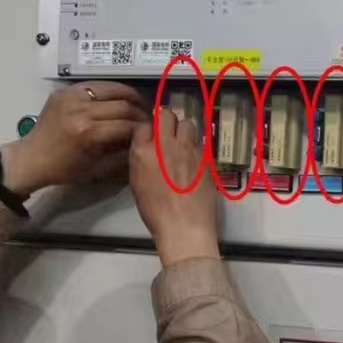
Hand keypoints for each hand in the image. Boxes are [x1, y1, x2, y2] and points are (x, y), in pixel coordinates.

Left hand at [1, 83, 148, 195]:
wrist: (33, 157)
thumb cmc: (65, 169)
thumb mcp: (98, 169)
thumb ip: (123, 154)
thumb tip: (144, 140)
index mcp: (88, 133)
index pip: (127, 125)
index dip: (144, 128)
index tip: (154, 131)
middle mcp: (80, 110)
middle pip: (123, 104)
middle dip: (140, 112)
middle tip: (149, 119)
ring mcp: (72, 96)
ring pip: (112, 89)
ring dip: (130, 96)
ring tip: (139, 105)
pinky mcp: (66, 90)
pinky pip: (96, 85)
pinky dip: (111, 92)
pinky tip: (119, 99)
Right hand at [130, 115, 219, 266]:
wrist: (184, 226)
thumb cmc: (156, 212)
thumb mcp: (137, 184)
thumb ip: (140, 160)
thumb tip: (146, 148)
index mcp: (143, 152)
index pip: (144, 125)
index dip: (149, 128)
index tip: (151, 135)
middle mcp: (166, 145)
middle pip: (167, 115)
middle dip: (167, 120)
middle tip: (167, 132)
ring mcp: (189, 149)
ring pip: (188, 123)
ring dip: (184, 130)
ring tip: (182, 143)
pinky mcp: (206, 157)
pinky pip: (200, 141)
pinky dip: (196, 145)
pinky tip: (193, 158)